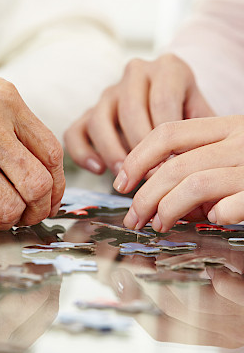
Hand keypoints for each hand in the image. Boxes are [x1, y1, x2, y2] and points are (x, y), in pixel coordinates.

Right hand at [0, 61, 64, 227]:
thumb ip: (9, 125)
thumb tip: (37, 167)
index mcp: (5, 100)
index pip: (51, 153)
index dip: (57, 185)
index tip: (50, 198)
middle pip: (38, 184)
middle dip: (37, 209)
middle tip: (27, 215)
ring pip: (9, 208)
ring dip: (6, 220)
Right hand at [64, 54, 213, 174]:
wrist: (168, 106)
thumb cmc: (187, 116)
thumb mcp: (202, 116)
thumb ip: (199, 132)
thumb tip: (188, 164)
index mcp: (168, 69)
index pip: (162, 101)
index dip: (165, 139)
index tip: (171, 168)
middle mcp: (135, 74)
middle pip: (130, 110)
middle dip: (139, 148)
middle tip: (149, 177)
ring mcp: (108, 94)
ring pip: (99, 120)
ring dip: (112, 152)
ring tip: (124, 176)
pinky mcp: (87, 114)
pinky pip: (74, 133)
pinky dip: (82, 153)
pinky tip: (98, 170)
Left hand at [114, 115, 243, 231]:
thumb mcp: (226, 155)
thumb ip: (190, 165)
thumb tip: (151, 193)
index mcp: (226, 126)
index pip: (167, 134)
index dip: (136, 160)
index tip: (121, 184)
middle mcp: (240, 140)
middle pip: (174, 165)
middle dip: (144, 198)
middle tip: (133, 218)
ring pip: (194, 185)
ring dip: (168, 210)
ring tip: (159, 225)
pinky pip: (228, 206)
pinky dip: (215, 215)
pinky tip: (213, 218)